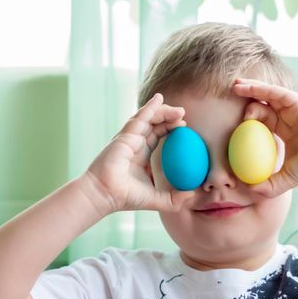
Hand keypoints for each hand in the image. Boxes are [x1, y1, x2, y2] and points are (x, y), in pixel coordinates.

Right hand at [81, 93, 193, 215]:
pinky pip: (139, 118)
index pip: (157, 136)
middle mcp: (135, 143)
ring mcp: (129, 138)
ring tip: (179, 111)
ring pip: (148, 118)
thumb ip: (174, 199)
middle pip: (154, 124)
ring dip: (164, 111)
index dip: (169, 128)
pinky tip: (159, 99)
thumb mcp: (157, 200)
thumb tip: (192, 194)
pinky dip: (150, 108)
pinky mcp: (125, 136)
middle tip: (183, 115)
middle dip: (168, 117)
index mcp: (141, 154)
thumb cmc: (126, 198)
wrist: (105, 195)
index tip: (184, 127)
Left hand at [233, 78, 297, 196]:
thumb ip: (267, 185)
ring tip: (235, 86)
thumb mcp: (285, 179)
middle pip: (262, 103)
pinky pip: (276, 93)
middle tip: (229, 95)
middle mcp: (286, 117)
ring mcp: (292, 109)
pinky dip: (261, 88)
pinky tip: (247, 87)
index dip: (247, 118)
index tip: (233, 121)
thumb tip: (247, 188)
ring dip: (250, 88)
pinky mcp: (297, 103)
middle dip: (246, 98)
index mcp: (283, 130)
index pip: (261, 120)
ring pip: (267, 94)